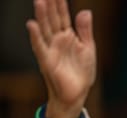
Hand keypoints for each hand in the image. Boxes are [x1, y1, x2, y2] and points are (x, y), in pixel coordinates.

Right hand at [27, 0, 95, 117]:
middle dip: (50, 6)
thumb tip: (86, 11)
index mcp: (68, 36)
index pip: (63, 16)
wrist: (77, 93)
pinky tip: (32, 25)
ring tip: (40, 2)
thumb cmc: (82, 72)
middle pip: (53, 20)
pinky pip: (40, 47)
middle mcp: (57, 40)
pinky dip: (36, 36)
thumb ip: (85, 30)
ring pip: (46, 30)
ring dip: (42, 16)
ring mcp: (51, 50)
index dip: (61, 4)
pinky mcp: (47, 61)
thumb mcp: (88, 49)